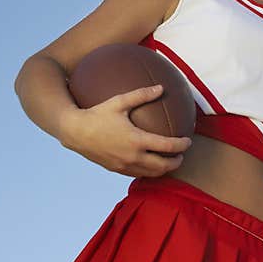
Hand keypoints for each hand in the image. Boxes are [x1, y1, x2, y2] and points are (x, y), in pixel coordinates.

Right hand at [60, 85, 192, 177]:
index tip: (188, 141)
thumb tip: (160, 87)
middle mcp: (132, 156)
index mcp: (137, 140)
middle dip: (176, 162)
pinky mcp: (116, 170)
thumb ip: (141, 94)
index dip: (181, 145)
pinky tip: (150, 163)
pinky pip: (137, 174)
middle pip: (162, 166)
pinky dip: (148, 171)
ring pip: (150, 173)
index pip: (167, 146)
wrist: (74, 132)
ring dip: (163, 170)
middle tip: (182, 155)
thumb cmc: (96, 114)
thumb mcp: (119, 101)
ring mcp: (124, 166)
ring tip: (169, 161)